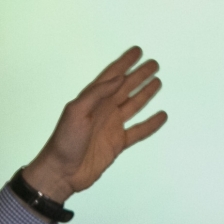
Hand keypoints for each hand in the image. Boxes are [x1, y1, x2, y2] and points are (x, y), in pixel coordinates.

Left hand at [19, 46, 167, 202]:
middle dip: (139, 74)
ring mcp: (111, 126)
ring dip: (145, 93)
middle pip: (126, 87)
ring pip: (134, 105)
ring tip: (157, 81)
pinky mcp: (117, 143)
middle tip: (153, 64)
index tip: (137, 51)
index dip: (124, 62)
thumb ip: (96, 94)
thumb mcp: (76, 112)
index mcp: (92, 99)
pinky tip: (161, 116)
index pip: (112, 76)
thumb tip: (118, 79)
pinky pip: (138, 130)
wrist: (62, 172)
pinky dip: (151, 124)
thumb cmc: (64, 141)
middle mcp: (103, 109)